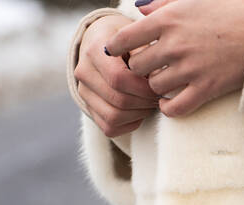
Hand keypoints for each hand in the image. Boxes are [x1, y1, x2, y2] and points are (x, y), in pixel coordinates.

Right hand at [75, 15, 159, 136]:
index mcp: (95, 50)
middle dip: (145, 102)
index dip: (143, 88)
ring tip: (151, 103)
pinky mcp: (88, 108)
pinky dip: (130, 124)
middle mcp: (83, 72)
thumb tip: (159, 80)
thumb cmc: (130, 42)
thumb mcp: (139, 38)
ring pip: (113, 117)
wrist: (108, 45)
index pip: (118, 78)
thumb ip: (147, 55)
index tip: (159, 87)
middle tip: (159, 97)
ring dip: (139, 114)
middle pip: (118, 100)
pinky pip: (110, 128)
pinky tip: (140, 111)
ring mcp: (84, 92)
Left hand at [104, 0, 243, 117]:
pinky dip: (168, 108)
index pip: (124, 38)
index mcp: (168, 19)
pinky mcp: (207, 89)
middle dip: (141, 68)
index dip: (116, 48)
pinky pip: (175, 108)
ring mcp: (190, 69)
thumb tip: (140, 9)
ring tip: (165, 82)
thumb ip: (163, 3)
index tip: (118, 52)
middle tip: (150, 68)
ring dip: (156, 86)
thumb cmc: (232, 10)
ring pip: (154, 87)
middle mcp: (174, 45)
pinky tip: (170, 102)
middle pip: (138, 66)